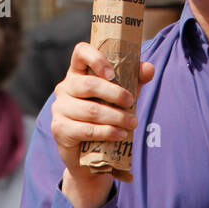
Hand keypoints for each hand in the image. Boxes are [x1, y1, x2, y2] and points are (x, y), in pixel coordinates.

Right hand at [52, 42, 154, 207]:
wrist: (90, 155)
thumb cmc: (106, 116)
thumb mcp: (121, 96)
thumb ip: (134, 80)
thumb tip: (149, 68)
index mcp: (78, 72)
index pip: (81, 52)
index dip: (96, 58)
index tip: (113, 73)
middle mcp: (64, 87)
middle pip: (89, 84)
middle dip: (115, 94)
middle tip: (131, 103)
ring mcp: (59, 108)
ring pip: (91, 110)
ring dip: (116, 117)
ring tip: (132, 123)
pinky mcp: (59, 129)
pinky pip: (86, 129)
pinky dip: (107, 132)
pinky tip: (120, 134)